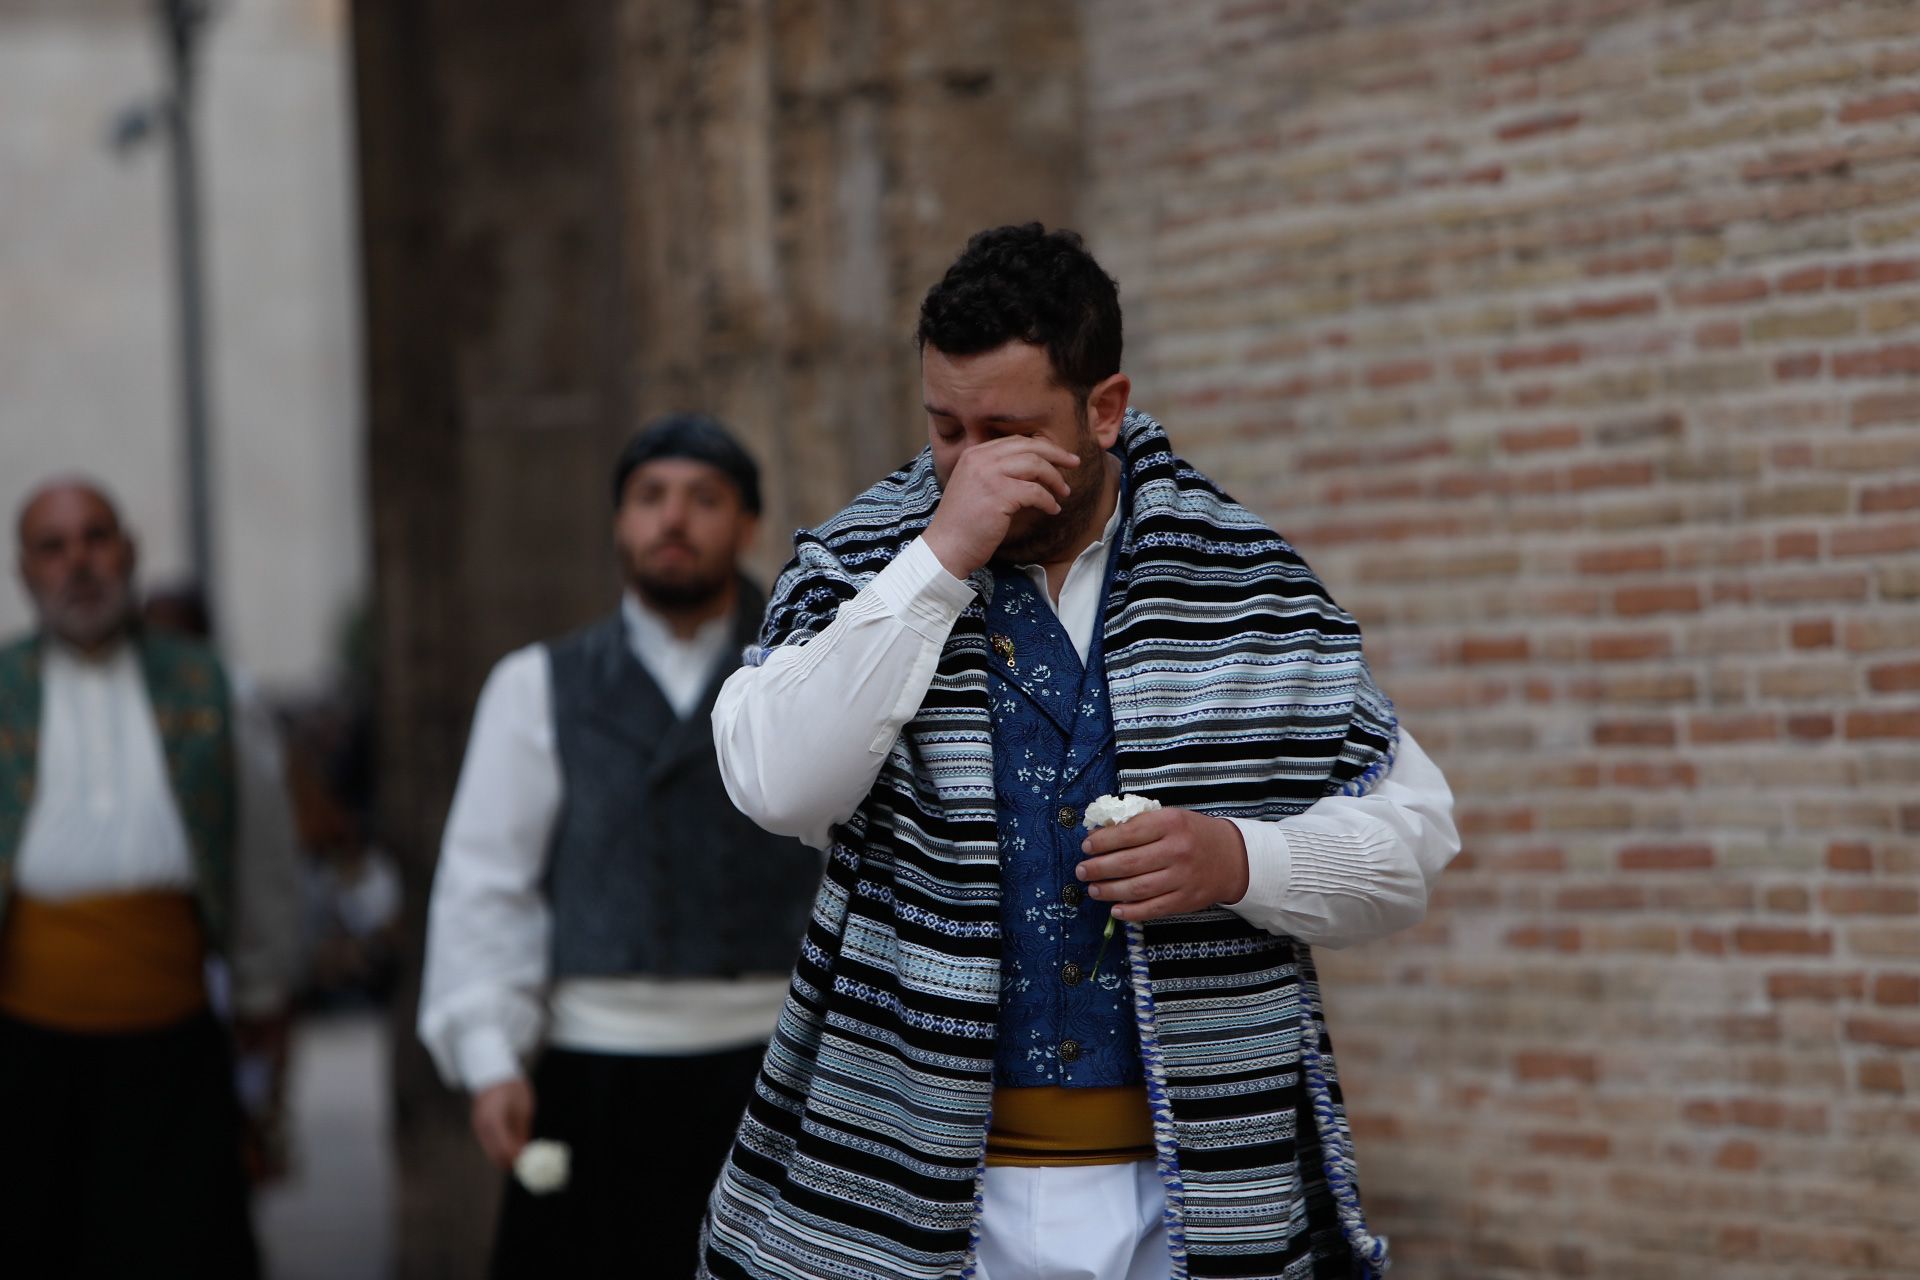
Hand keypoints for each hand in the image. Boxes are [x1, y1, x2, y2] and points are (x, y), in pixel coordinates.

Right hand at [471, 1076, 534, 1169]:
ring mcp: (478, 1127)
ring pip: (492, 1153)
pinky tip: (514, 1149)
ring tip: (524, 1157)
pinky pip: (490, 1146)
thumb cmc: (512, 1088)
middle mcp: (483, 1125)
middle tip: (529, 1166)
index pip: (505, 1148)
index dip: (519, 1158)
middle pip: (497, 1155)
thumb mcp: (524, 1108)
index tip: (532, 1163)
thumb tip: (527, 1154)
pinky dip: (501, 1151)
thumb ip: (523, 1131)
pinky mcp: (478, 1128)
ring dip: (507, 1158)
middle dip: (513, 1163)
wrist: (491, 1072)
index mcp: (495, 1118)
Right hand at [923, 435, 1081, 578]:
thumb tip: (1033, 469)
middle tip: (1074, 464)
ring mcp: (989, 475)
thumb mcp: (975, 486)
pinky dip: (1048, 500)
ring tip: (1064, 493)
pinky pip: (1035, 492)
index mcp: (975, 454)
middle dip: (1057, 454)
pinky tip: (1052, 510)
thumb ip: (996, 472)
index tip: (1060, 456)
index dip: (1042, 447)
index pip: (1016, 441)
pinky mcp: (999, 495)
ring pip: (1036, 465)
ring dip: (1055, 479)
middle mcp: (981, 459)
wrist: (946, 546)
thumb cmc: (963, 523)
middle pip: (1029, 447)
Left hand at [1077, 807, 1249, 921]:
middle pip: (1129, 863)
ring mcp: (1182, 878)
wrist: (1233, 857)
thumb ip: (1139, 824)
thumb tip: (1099, 835)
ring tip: (1092, 889)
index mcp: (1171, 823)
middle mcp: (1177, 850)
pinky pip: (1153, 909)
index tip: (1086, 846)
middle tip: (1081, 870)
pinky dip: (1131, 912)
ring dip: (1109, 890)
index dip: (1102, 842)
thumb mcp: (1170, 817)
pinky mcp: (1186, 900)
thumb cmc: (1193, 834)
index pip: (1128, 833)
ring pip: (1138, 888)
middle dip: (1099, 868)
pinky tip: (1115, 909)